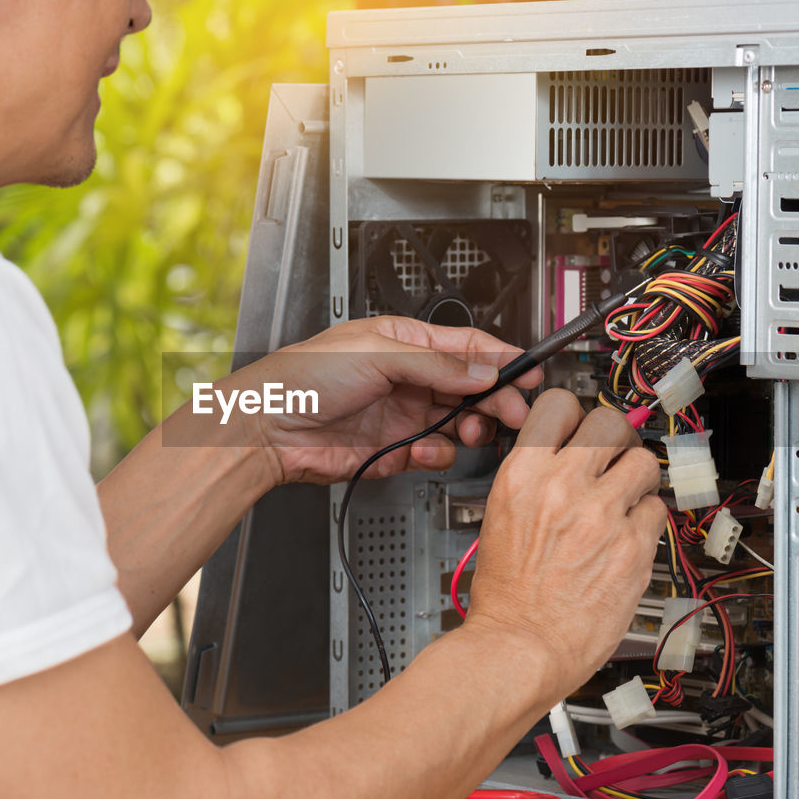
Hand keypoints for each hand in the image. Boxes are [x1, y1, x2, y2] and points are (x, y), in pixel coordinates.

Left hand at [237, 316, 541, 485]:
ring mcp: (403, 415)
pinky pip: (434, 454)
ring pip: (458, 422)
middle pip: (471, 387)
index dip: (502, 358)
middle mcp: (408, 378)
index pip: (467, 346)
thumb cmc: (304, 378)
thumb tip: (481, 370)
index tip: (530, 372)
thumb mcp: (375, 354)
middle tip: (512, 412)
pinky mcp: (395, 451)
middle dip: (496, 398)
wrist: (268, 429)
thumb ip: (435, 364)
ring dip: (471, 428)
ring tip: (470, 431)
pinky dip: (438, 456)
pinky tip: (425, 452)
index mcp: (405, 342)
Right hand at [462, 390, 665, 695]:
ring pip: (644, 462)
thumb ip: (536, 480)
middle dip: (615, 439)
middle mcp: (564, 486)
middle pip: (611, 422)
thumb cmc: (507, 596)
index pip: (560, 404)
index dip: (574, 415)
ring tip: (623, 501)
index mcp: (523, 475)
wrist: (521, 646)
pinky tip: (627, 537)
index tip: (580, 427)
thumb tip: (564, 456)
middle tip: (611, 459)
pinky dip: (646, 522)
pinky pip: (657, 511)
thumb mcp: (500, 516)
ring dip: (636, 479)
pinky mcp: (635, 548)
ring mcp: (603, 515)